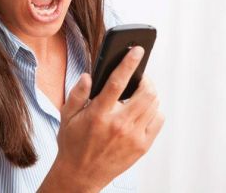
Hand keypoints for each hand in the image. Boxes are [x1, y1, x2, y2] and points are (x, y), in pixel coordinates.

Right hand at [39, 46, 163, 191]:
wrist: (80, 176)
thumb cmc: (72, 143)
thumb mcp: (66, 117)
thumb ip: (77, 94)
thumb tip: (88, 76)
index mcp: (98, 114)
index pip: (117, 82)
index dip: (129, 63)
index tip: (137, 50)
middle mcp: (118, 125)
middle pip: (145, 93)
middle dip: (145, 79)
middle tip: (139, 77)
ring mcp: (133, 137)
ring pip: (154, 104)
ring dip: (150, 93)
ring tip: (139, 93)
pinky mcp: (142, 146)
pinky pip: (158, 120)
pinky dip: (155, 110)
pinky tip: (143, 111)